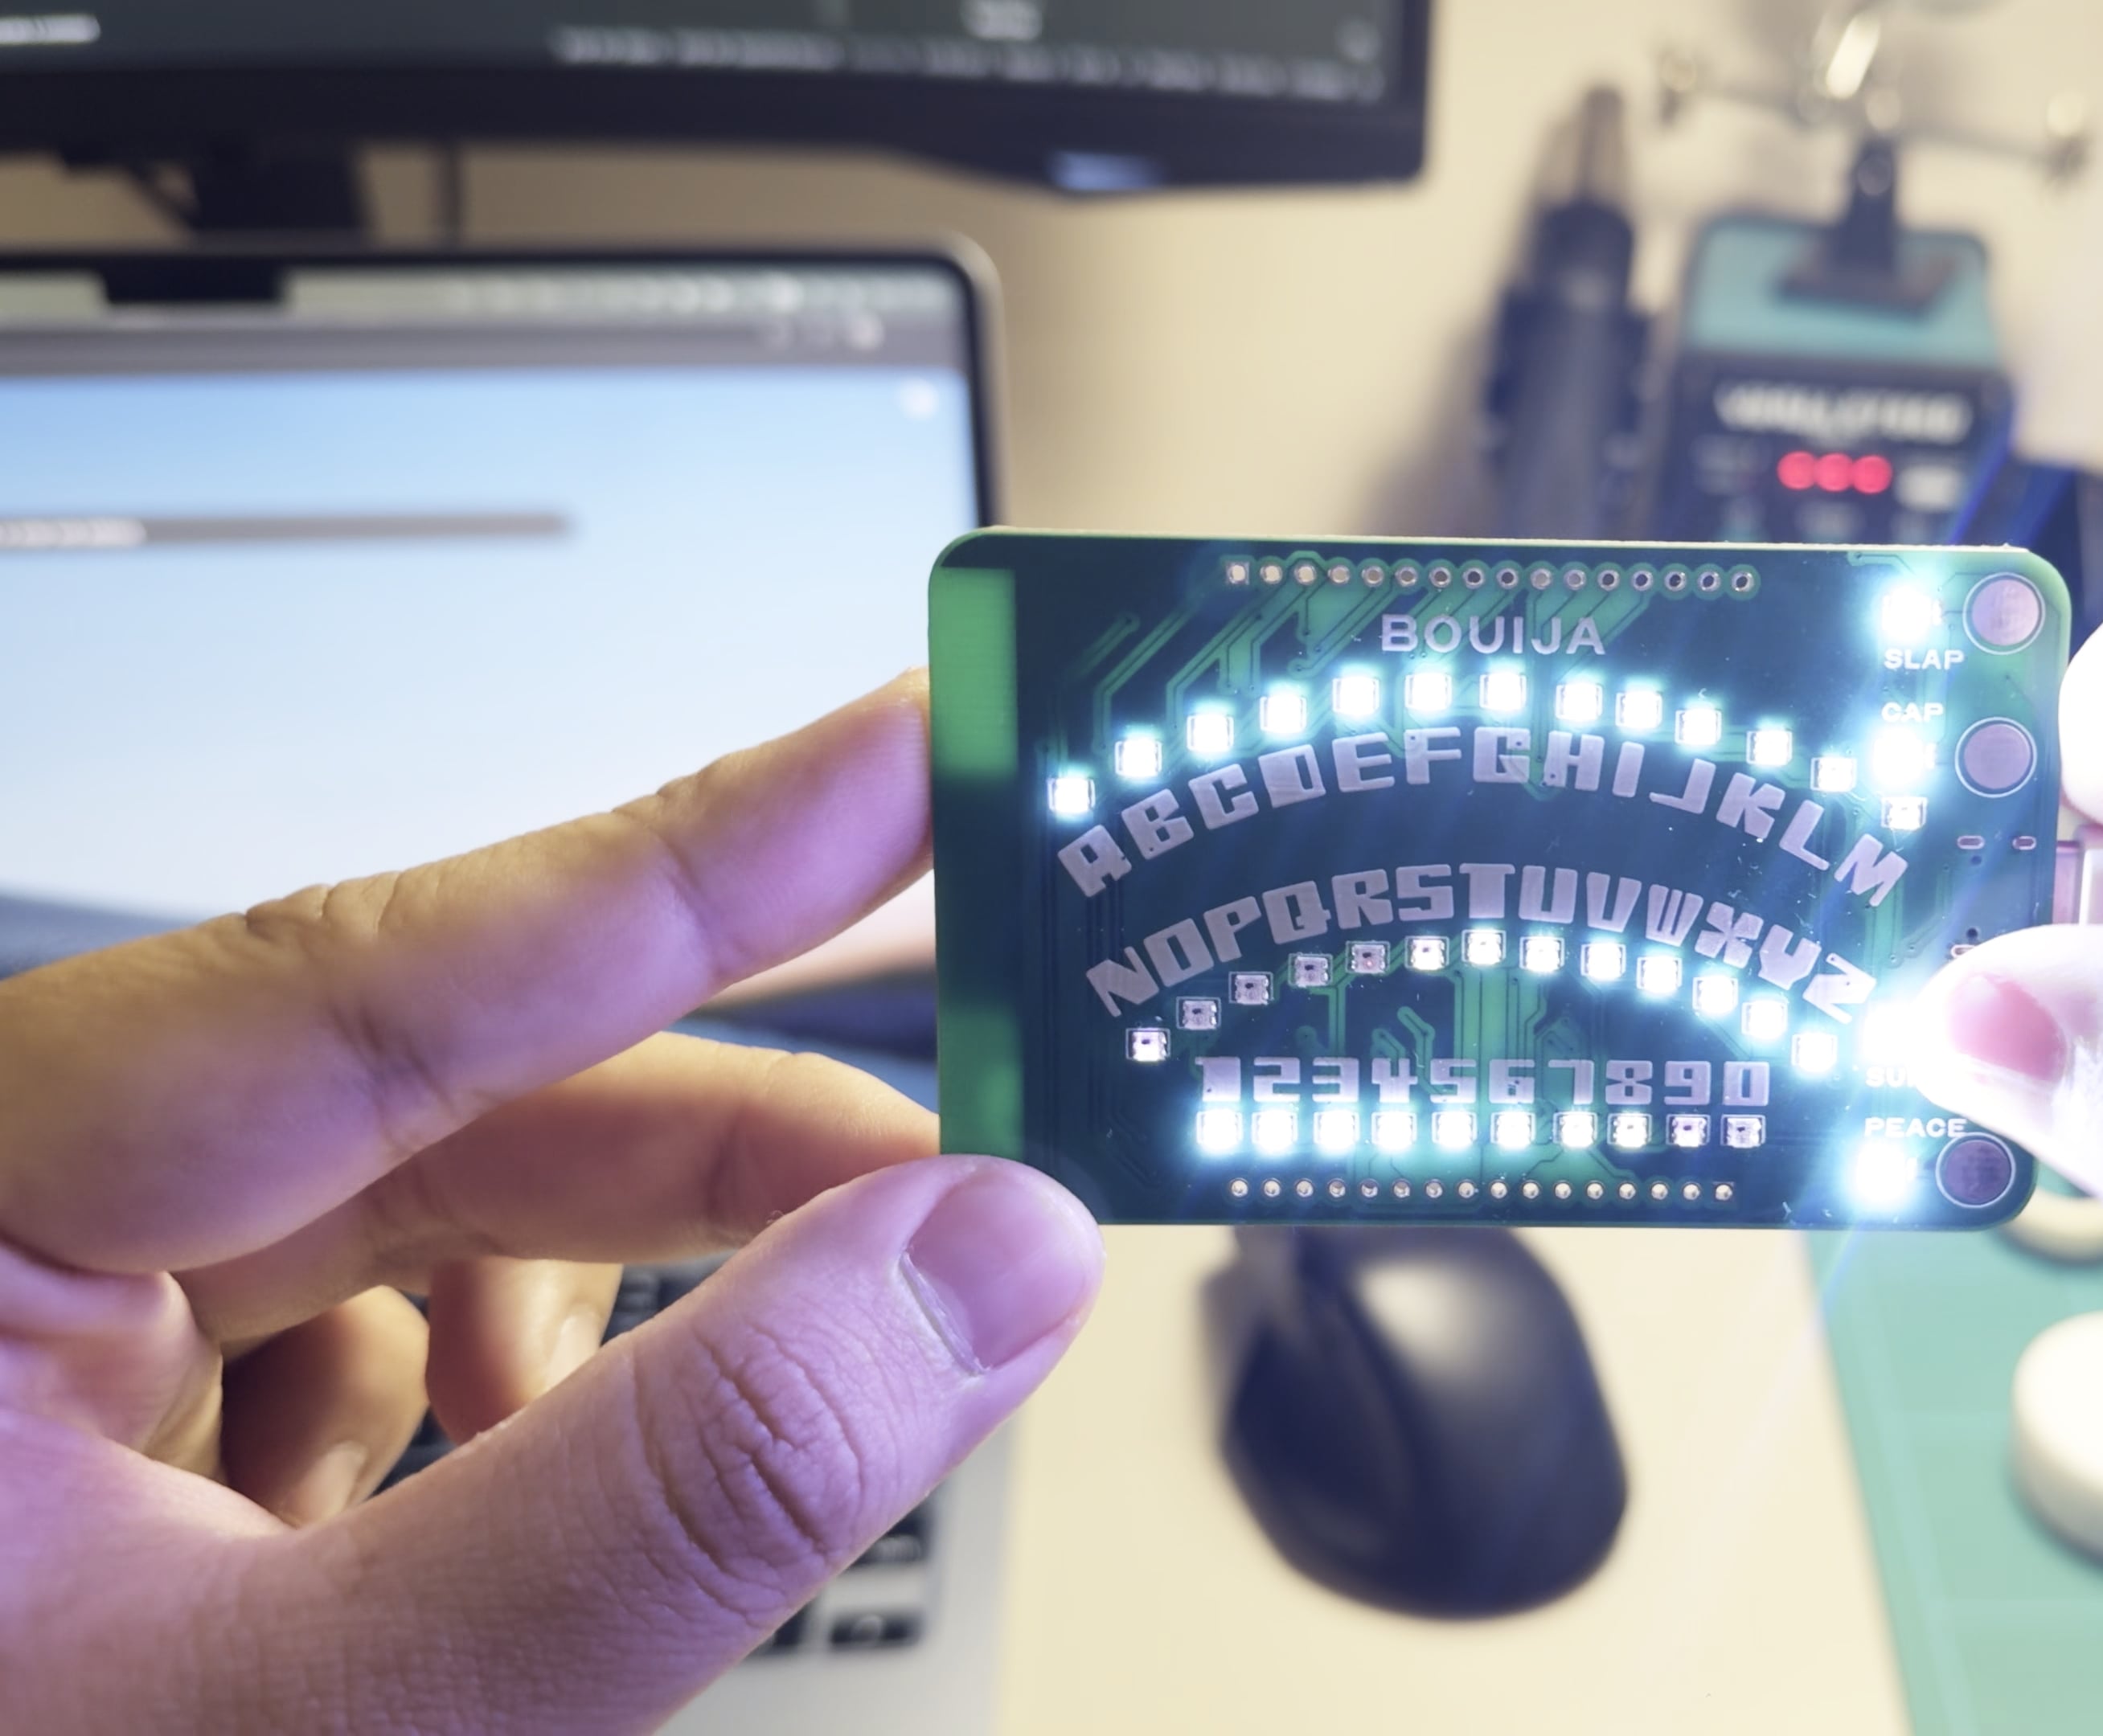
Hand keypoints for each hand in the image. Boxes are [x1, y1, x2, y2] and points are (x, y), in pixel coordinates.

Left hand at [0, 674, 1103, 1731]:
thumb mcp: (327, 1730)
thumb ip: (668, 1499)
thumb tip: (976, 1266)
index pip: (380, 960)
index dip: (689, 851)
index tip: (906, 752)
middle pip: (425, 1085)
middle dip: (711, 1146)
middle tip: (962, 1167)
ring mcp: (18, 1311)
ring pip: (399, 1209)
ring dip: (587, 1312)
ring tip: (635, 1460)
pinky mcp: (66, 1401)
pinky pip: (333, 1320)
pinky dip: (465, 1398)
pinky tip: (466, 1515)